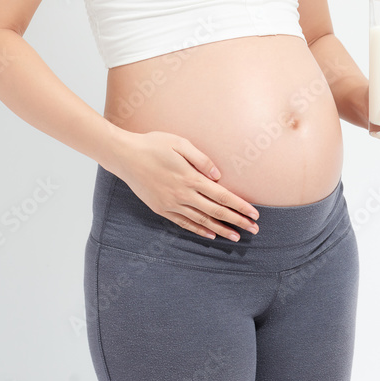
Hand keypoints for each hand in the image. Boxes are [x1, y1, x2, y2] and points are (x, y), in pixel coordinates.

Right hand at [112, 129, 260, 240]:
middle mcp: (182, 195)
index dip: (240, 206)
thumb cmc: (153, 144)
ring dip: (221, 230)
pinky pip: (184, 223)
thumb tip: (219, 176)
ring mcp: (171, 204)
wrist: (125, 156)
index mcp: (190, 178)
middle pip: (216, 212)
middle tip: (254, 230)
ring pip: (201, 221)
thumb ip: (201, 160)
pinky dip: (198, 230)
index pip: (222, 196)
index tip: (254, 214)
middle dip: (237, 221)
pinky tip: (210, 235)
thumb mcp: (179, 143)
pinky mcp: (161, 209)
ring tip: (236, 237)